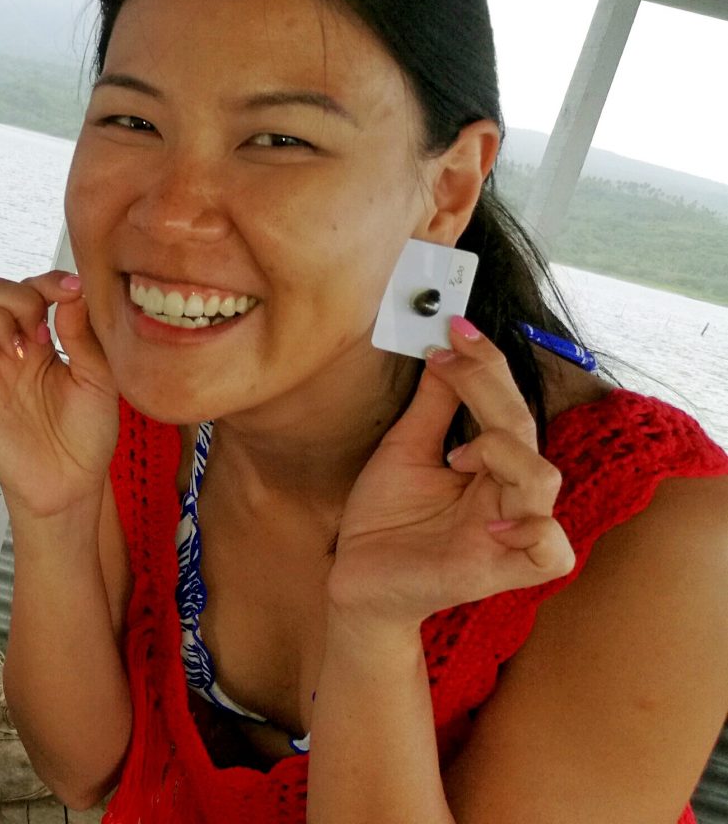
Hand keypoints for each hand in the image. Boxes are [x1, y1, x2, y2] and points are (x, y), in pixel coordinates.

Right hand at [0, 272, 118, 518]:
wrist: (71, 481)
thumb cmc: (90, 432)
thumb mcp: (100, 379)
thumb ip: (84, 335)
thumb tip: (72, 293)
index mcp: (49, 337)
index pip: (37, 287)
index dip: (50, 280)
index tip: (72, 291)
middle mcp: (16, 345)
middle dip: (20, 297)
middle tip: (41, 332)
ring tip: (20, 351)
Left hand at [328, 318, 574, 628]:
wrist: (355, 579)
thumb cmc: (384, 519)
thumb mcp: (405, 449)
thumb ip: (433, 406)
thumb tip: (445, 349)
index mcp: (489, 466)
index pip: (507, 406)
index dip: (488, 364)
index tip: (457, 327)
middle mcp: (505, 495)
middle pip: (525, 431)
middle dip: (489, 388)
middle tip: (447, 363)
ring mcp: (505, 534)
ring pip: (544, 480)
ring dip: (503, 451)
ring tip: (458, 457)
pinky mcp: (497, 573)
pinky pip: (552, 552)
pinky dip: (535, 530)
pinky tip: (491, 522)